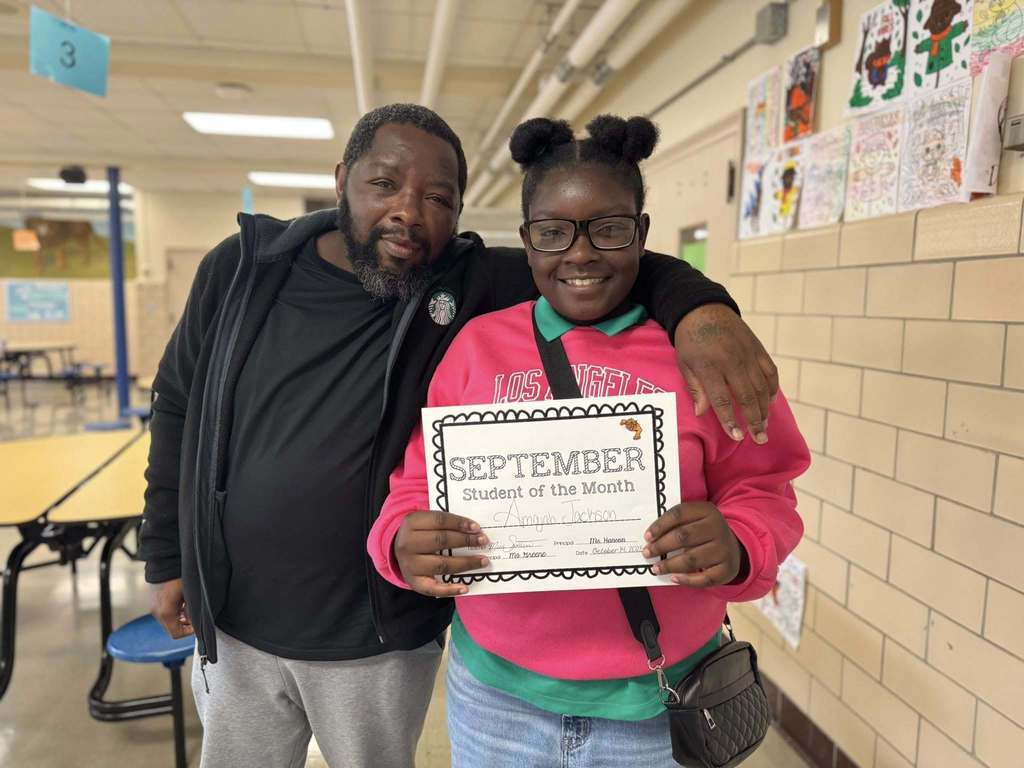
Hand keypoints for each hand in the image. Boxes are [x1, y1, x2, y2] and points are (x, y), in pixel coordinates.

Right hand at [150, 578, 192, 637]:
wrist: (165, 561)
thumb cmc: (178, 576)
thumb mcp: (190, 594)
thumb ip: (192, 611)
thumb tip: (194, 622)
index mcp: (165, 612)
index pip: (176, 634)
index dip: (189, 632)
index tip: (197, 625)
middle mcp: (157, 612)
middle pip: (172, 628)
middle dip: (184, 624)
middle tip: (194, 614)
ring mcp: (153, 607)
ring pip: (168, 620)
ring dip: (179, 617)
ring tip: (188, 606)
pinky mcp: (153, 601)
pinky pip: (164, 612)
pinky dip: (174, 611)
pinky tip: (181, 601)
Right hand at [394, 510, 489, 596]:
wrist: (397, 551)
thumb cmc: (420, 534)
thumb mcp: (425, 522)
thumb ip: (445, 523)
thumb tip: (474, 530)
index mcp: (411, 523)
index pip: (439, 520)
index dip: (459, 523)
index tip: (477, 527)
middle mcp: (408, 543)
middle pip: (441, 540)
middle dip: (465, 541)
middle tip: (483, 541)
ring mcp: (409, 564)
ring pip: (442, 564)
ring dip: (466, 563)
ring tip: (483, 561)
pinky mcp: (413, 582)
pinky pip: (433, 588)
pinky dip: (450, 589)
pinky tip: (465, 587)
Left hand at [641, 502, 746, 587]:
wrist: (733, 547)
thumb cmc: (704, 532)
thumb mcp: (694, 519)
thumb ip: (676, 524)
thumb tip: (650, 538)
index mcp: (707, 510)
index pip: (678, 514)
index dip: (660, 525)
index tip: (647, 537)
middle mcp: (717, 527)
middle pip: (683, 536)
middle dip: (661, 546)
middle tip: (647, 553)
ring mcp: (724, 549)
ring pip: (691, 559)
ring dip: (670, 565)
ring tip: (656, 568)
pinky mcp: (727, 569)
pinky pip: (704, 578)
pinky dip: (686, 580)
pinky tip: (673, 578)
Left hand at [675, 303, 777, 443]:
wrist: (704, 309)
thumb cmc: (690, 340)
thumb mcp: (684, 363)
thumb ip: (695, 388)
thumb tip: (701, 413)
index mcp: (710, 366)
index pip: (722, 400)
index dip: (730, 420)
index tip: (736, 437)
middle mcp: (732, 361)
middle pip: (747, 397)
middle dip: (754, 421)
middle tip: (759, 439)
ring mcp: (748, 354)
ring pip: (761, 387)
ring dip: (764, 409)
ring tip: (764, 427)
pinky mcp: (757, 348)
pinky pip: (770, 372)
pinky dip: (772, 388)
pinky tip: (769, 403)